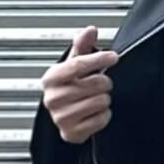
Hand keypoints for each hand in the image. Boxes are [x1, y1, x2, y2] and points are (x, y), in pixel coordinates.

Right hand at [42, 24, 119, 145]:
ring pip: (100, 102)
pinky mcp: (71, 133)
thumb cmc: (70, 88)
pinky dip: (104, 116)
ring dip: (104, 100)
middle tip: (100, 84)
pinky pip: (101, 120)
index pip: (78, 64)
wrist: (66, 117)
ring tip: (95, 98)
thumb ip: (82, 46)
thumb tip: (89, 30)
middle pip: (94, 84)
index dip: (99, 59)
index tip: (113, 56)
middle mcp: (52, 99)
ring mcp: (61, 118)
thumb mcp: (74, 64)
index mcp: (51, 78)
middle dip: (103, 83)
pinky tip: (95, 113)